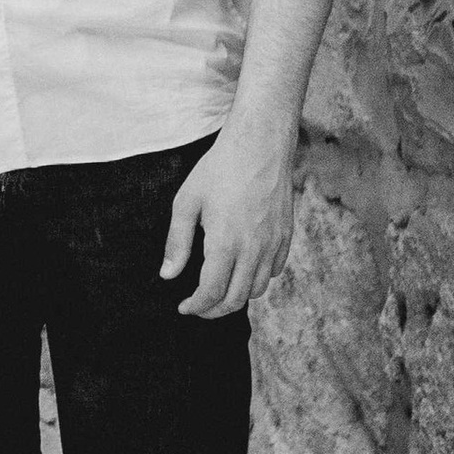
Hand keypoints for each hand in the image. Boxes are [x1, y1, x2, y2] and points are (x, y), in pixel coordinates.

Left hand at [162, 119, 297, 317]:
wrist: (260, 144)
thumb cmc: (220, 168)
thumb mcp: (187, 202)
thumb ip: (177, 242)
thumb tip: (168, 275)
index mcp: (225, 243)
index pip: (212, 293)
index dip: (196, 306)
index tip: (184, 307)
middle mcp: (253, 249)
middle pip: (236, 299)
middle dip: (214, 310)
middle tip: (199, 307)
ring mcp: (273, 243)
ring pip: (257, 289)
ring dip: (236, 297)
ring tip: (219, 291)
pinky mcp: (286, 235)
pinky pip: (274, 271)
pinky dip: (257, 279)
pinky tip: (242, 270)